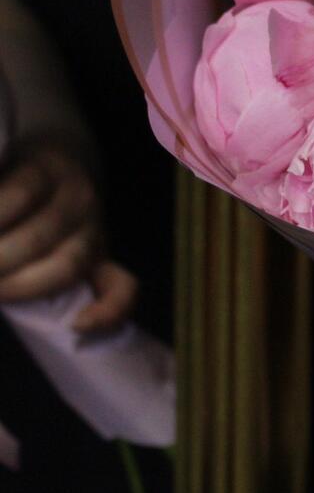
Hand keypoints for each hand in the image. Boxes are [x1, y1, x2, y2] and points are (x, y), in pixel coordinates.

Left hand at [0, 141, 135, 330]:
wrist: (61, 168)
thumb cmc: (13, 173)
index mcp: (48, 168)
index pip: (17, 195)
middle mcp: (79, 199)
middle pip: (37, 237)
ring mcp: (94, 232)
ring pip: (68, 266)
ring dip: (20, 287)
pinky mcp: (103, 261)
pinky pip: (122, 288)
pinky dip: (107, 311)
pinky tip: (78, 324)